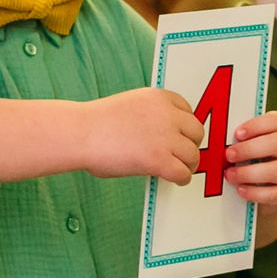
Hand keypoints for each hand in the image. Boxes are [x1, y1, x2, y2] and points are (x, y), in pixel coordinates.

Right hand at [82, 86, 201, 180]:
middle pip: (196, 131)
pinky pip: (183, 172)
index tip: (181, 135)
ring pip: (192, 154)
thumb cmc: (95, 123)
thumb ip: (150, 116)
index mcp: (158, 98)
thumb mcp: (131, 106)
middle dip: (191, 144)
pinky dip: (181, 178)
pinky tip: (175, 179)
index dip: (185, 126)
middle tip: (184, 155)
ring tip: (181, 169)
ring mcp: (165, 137)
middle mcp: (166, 114)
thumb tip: (160, 137)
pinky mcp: (159, 160)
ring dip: (188, 164)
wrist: (80, 133)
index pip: (187, 109)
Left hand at [224, 109, 276, 216]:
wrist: (269, 191)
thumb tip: (220, 140)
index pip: (276, 121)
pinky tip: (241, 190)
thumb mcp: (252, 146)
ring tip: (230, 175)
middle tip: (229, 155)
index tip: (237, 134)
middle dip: (250, 149)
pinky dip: (256, 193)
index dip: (256, 126)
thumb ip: (242, 140)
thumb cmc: (256, 160)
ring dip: (250, 173)